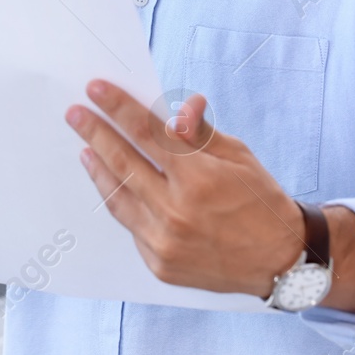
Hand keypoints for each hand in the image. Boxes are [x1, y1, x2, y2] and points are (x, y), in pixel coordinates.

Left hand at [66, 79, 305, 297]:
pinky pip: (131, 227)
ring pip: (118, 198)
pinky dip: (120, 202)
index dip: (118, 108)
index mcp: (199, 178)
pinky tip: (112, 185)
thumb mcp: (239, 158)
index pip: (146, 133)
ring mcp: (164, 242)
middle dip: (95, 133)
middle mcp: (176, 211)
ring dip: (98, 169)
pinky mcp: (160, 264)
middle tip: (75, 114)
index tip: (96, 89)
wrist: (280, 262)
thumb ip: (200, 134)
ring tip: (85, 148)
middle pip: (122, 163)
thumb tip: (178, 109)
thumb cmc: (261, 203)